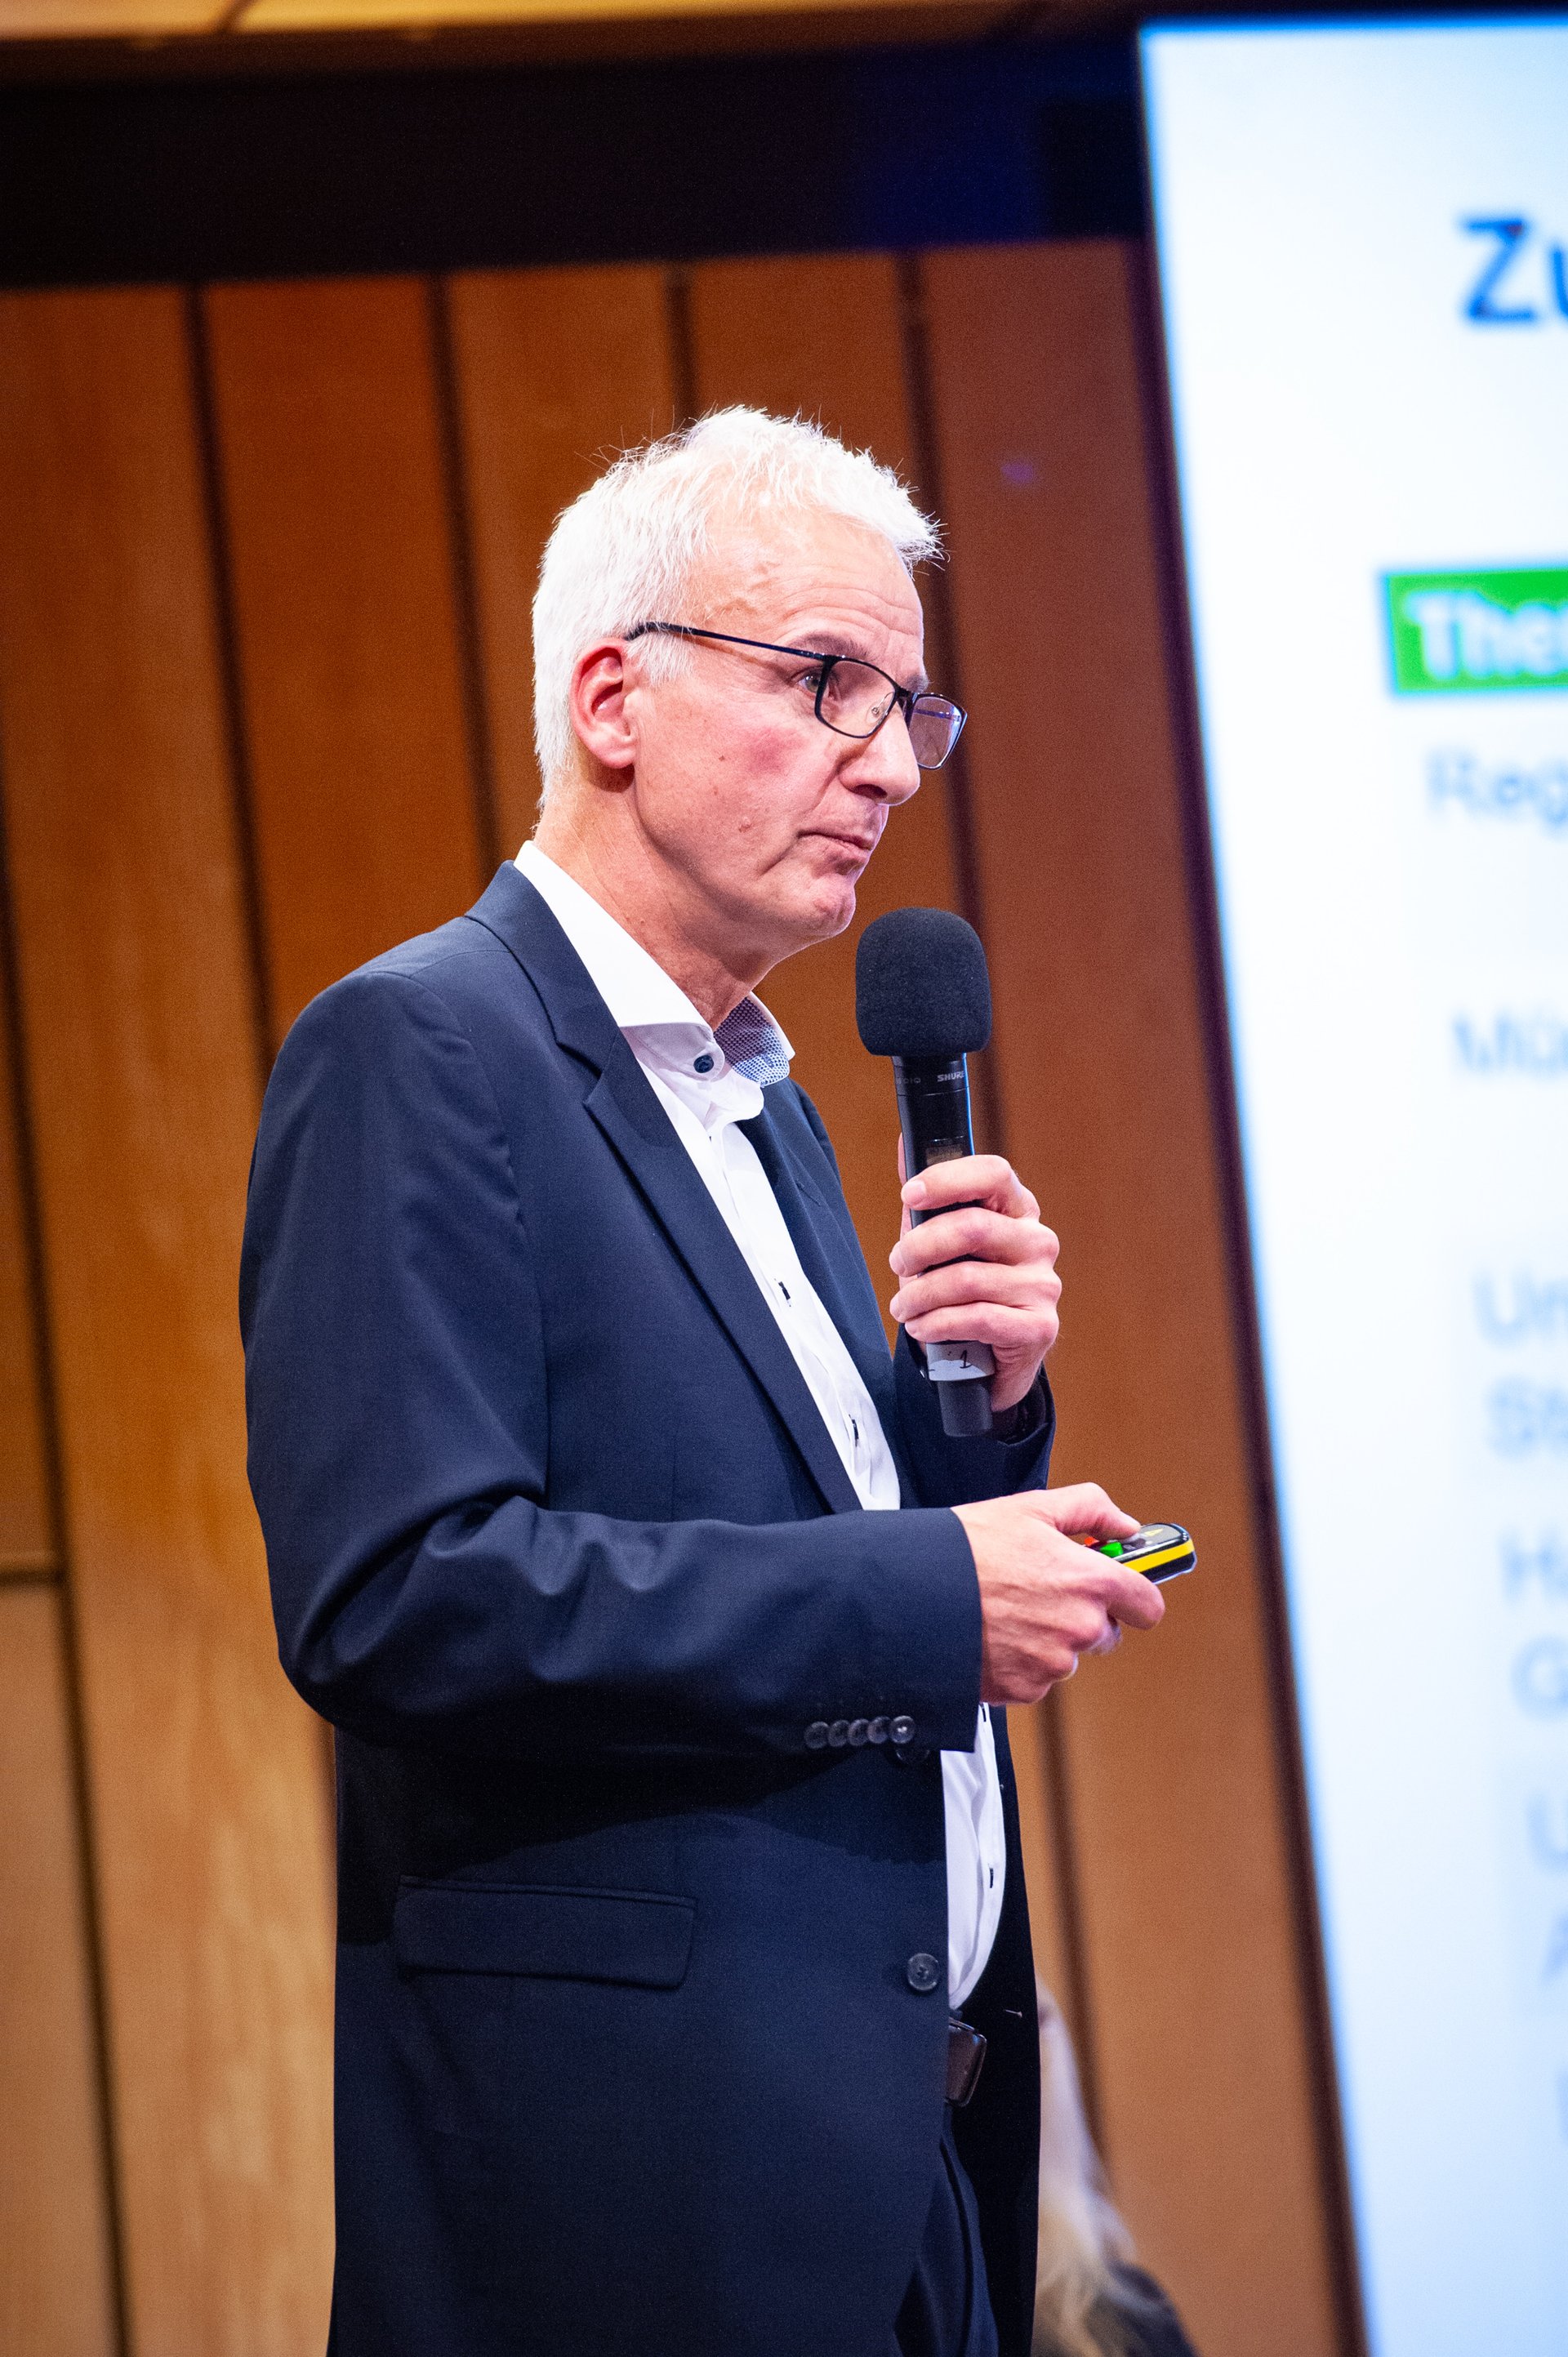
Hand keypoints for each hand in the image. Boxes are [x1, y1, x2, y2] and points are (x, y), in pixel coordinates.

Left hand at [889, 1147, 1060, 1413]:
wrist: (987, 1362)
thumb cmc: (962, 1292)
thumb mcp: (939, 1243)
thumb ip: (926, 1200)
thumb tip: (906, 1143)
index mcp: (1017, 1210)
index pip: (994, 1174)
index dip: (948, 1180)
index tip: (910, 1194)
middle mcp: (1038, 1241)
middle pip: (973, 1226)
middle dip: (920, 1246)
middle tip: (898, 1262)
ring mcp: (1043, 1285)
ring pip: (967, 1278)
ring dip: (920, 1295)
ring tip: (903, 1306)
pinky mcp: (1040, 1326)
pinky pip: (978, 1318)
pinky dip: (937, 1323)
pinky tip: (922, 1327)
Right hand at [951, 1485, 1165, 1703]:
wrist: (916, 1593)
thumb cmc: (967, 1551)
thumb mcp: (1031, 1508)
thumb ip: (1091, 1510)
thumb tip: (1123, 1524)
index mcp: (1090, 1582)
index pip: (1148, 1605)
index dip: (1135, 1595)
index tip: (1122, 1588)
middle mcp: (1079, 1627)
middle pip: (1106, 1632)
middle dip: (1083, 1615)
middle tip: (1044, 1592)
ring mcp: (1052, 1662)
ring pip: (1068, 1655)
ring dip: (1048, 1638)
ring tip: (1009, 1610)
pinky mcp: (1025, 1689)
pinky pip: (1037, 1677)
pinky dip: (1021, 1660)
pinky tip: (997, 1633)